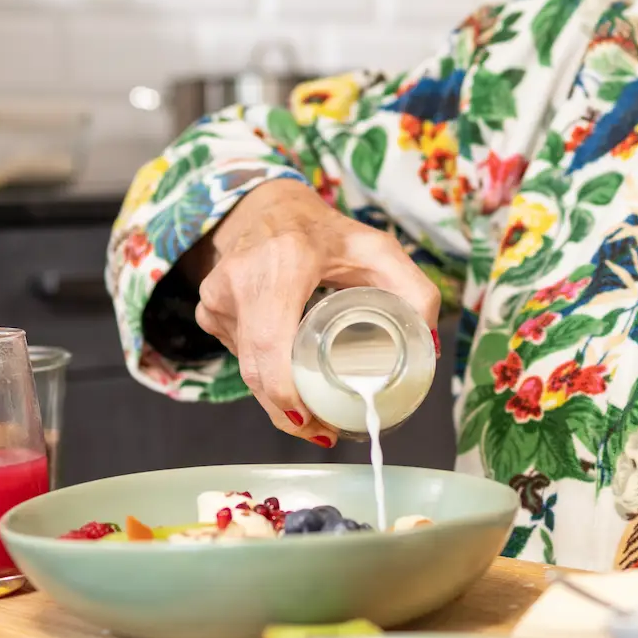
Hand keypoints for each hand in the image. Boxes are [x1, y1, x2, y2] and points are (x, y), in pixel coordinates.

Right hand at [183, 179, 440, 446]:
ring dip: (277, 395)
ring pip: (246, 368)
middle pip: (257, 370)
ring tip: (313, 408)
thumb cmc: (325, 232)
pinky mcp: (209, 310)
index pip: (271, 345)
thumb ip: (413, 290)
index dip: (287, 394)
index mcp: (282, 263)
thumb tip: (429, 344)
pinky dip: (264, 372)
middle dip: (289, 412)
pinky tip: (286, 374)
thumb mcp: (377, 250)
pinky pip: (238, 355)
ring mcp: (217, 297)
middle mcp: (240, 280)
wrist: (269, 207)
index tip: (314, 421)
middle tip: (325, 430)